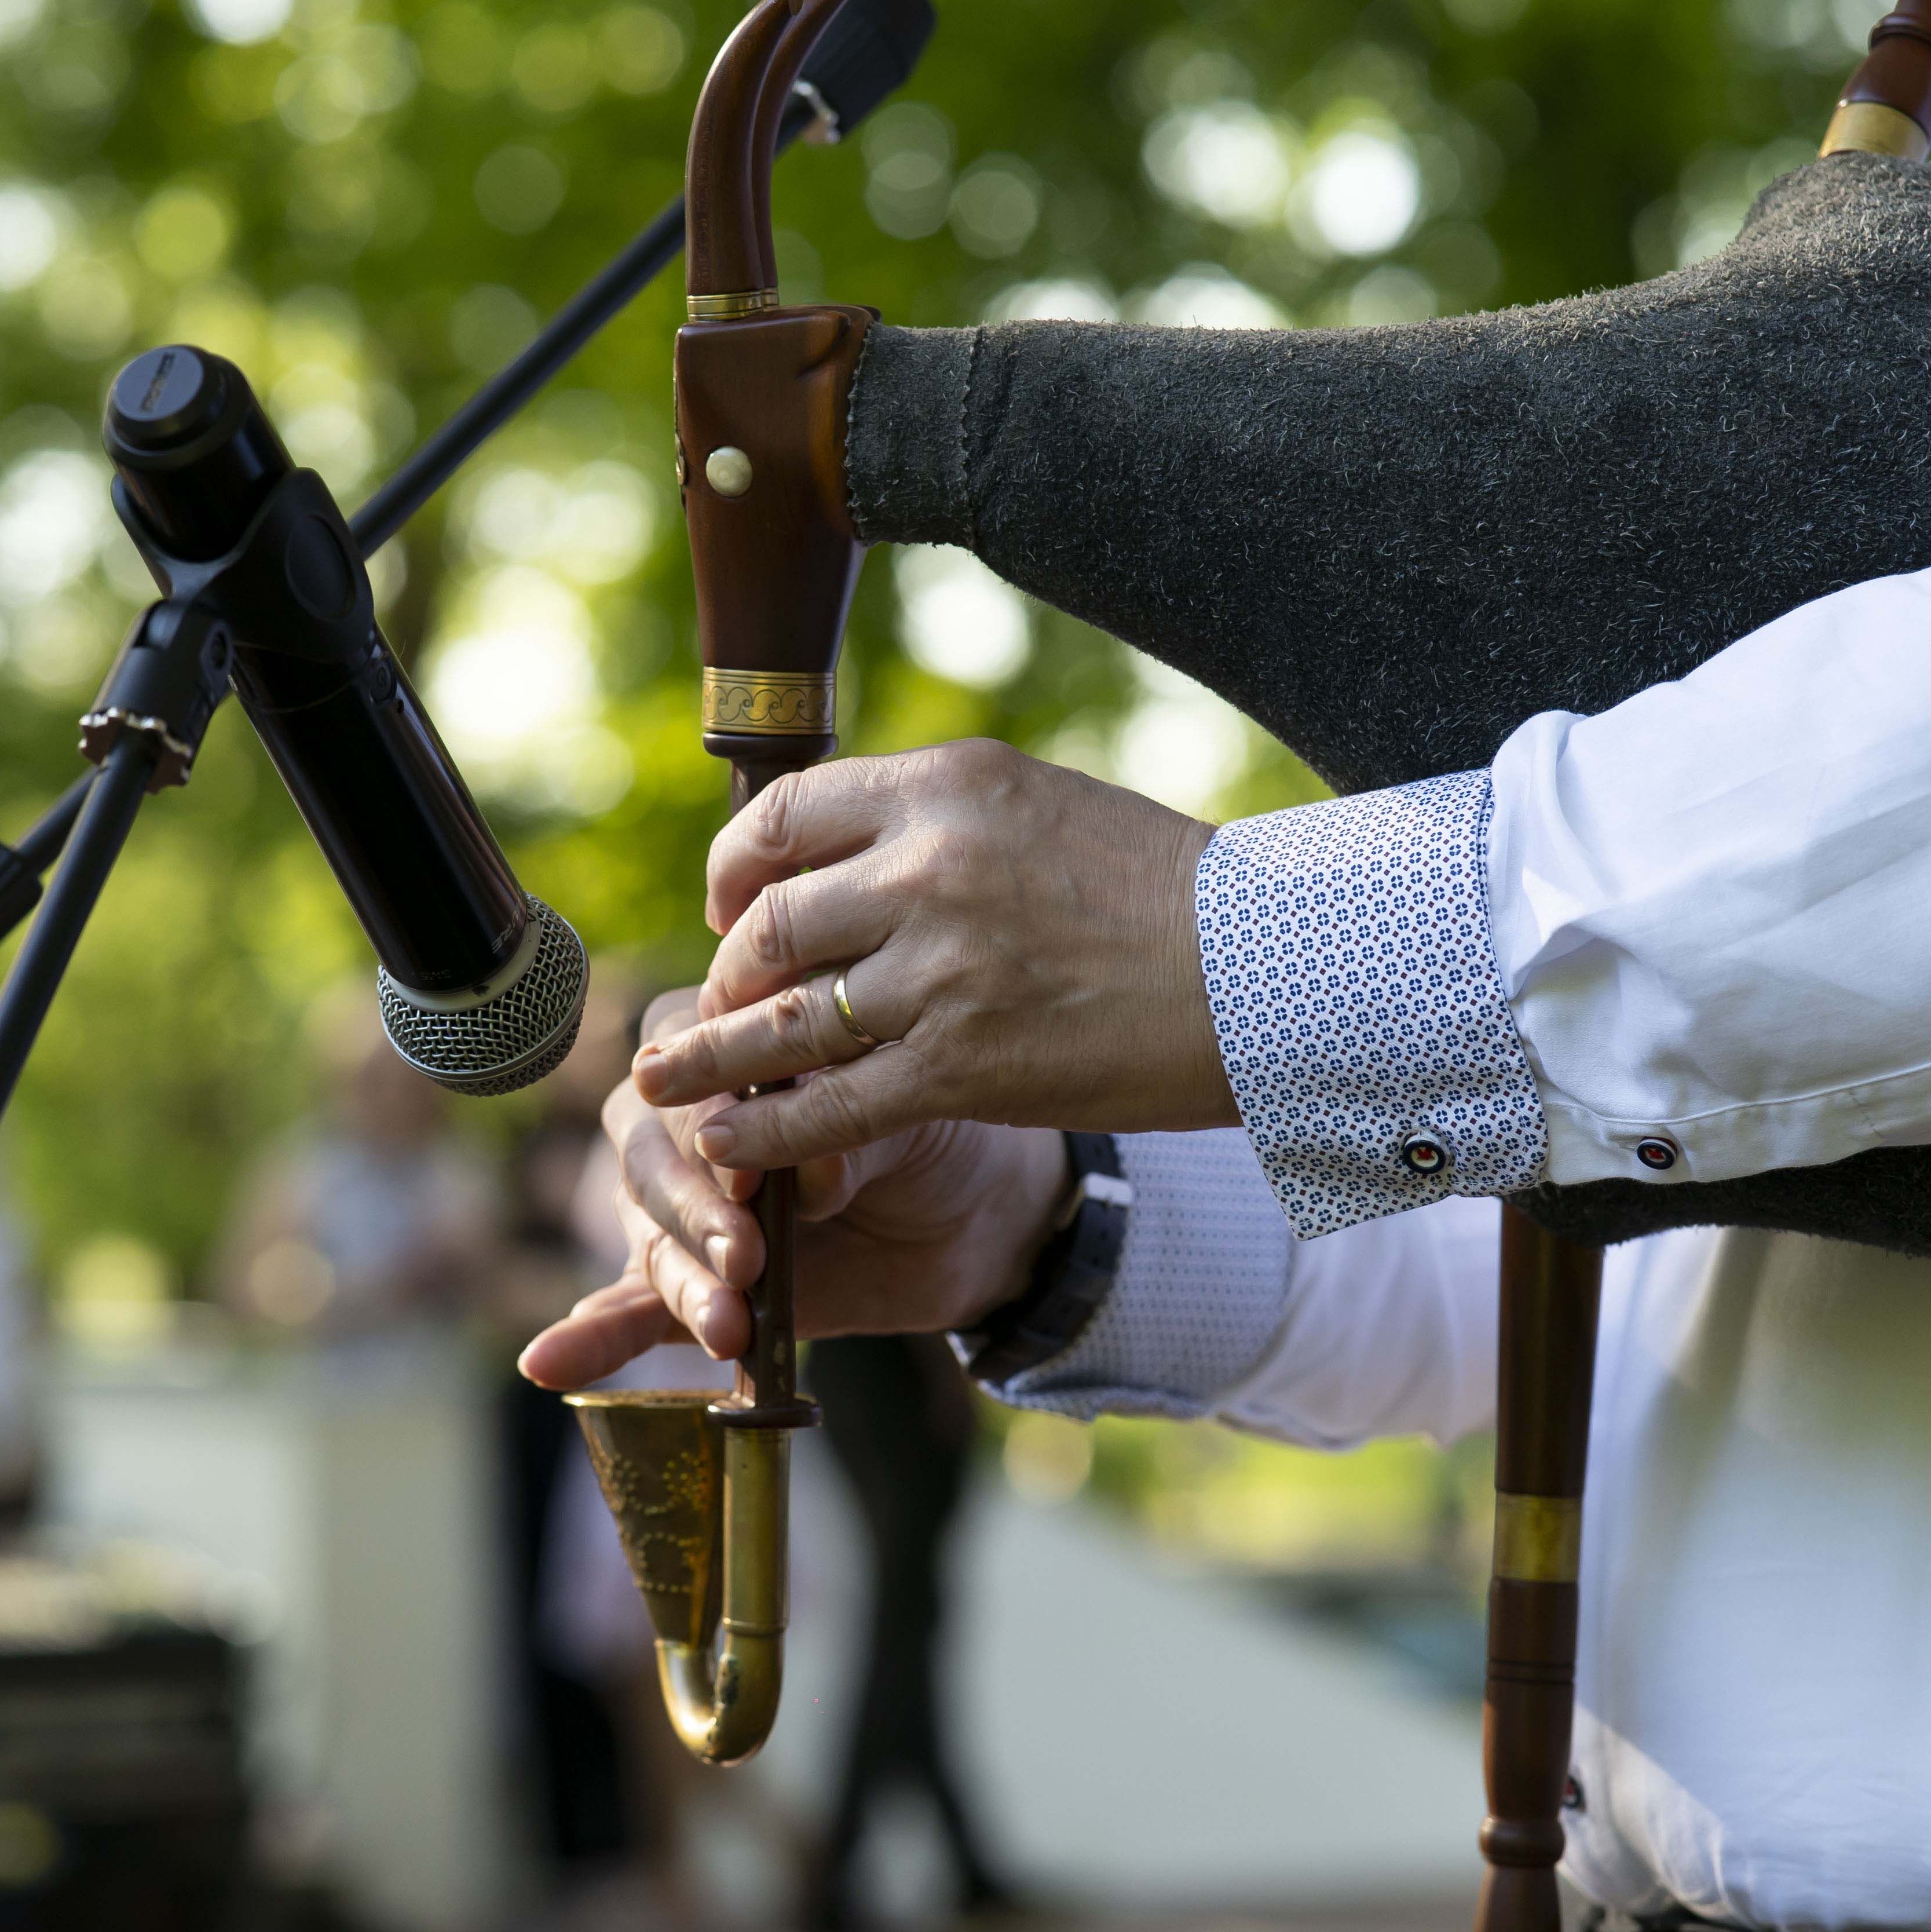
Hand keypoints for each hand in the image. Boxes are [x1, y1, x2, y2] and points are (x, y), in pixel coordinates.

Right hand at [518, 991, 1072, 1389]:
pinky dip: (591, 1338)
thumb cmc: (929, 1133)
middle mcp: (679, 1120)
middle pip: (651, 1161)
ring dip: (683, 1286)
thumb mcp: (908, 1120)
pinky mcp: (689, 1283)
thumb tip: (808, 1175)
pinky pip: (627, 1310)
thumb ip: (850, 1136)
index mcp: (722, 1046)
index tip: (748, 1176)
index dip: (709, 1128)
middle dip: (698, 1215)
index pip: (687, 1080)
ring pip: (651, 1241)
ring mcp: (677, 1207)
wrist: (972, 1217)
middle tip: (748, 1257)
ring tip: (729, 1324)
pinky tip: (551, 1360)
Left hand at [632, 741, 1233, 1174]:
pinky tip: (722, 1143)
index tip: (730, 908)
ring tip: (665, 1082)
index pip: (785, 819)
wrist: (1265, 973)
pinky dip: (760, 1127)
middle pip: (768, 923)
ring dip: (712, 1056)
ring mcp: (939, 970)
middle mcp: (927, 867)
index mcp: (947, 788)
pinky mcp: (960, 1065)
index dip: (735, 871)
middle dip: (724, 974)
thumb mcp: (1044, 810)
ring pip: (778, 1017)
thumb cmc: (1166, 894)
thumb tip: (855, 853)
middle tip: (715, 1007)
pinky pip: (825, 1104)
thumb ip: (945, 826)